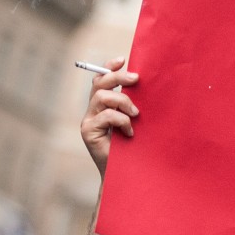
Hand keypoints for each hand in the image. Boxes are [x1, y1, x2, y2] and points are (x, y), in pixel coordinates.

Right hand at [79, 57, 138, 177]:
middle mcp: (93, 111)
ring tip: (136, 115)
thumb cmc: (135, 147)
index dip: (109, 67)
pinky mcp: (88, 132)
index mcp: (103, 106)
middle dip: (118, 77)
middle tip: (136, 79)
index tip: (123, 60)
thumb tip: (146, 86)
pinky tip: (130, 133)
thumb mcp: (136, 122)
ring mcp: (88, 121)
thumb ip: (134, 106)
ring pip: (102, 97)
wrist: (126, 173)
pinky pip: (106, 116)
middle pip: (99, 83)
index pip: (101, 80)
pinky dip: (122, 121)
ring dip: (123, 102)